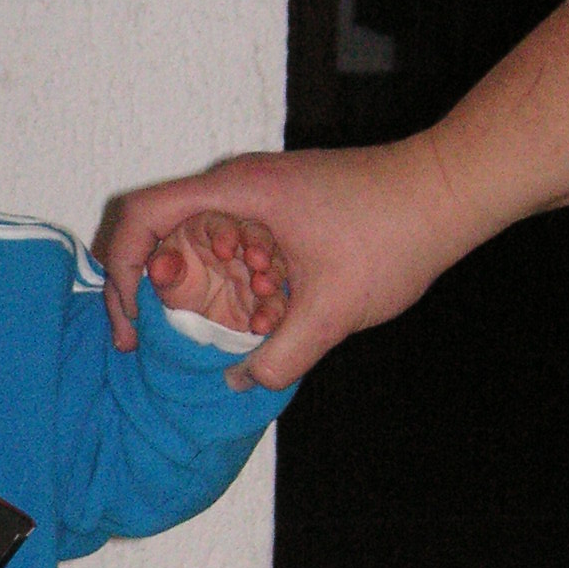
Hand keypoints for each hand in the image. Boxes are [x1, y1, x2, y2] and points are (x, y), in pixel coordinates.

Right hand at [99, 140, 467, 387]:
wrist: (449, 191)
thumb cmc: (393, 233)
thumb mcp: (333, 310)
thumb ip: (280, 357)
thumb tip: (239, 382)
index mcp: (236, 192)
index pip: (141, 219)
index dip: (119, 271)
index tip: (132, 323)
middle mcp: (238, 185)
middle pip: (163, 233)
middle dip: (163, 292)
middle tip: (169, 339)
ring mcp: (260, 192)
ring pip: (202, 243)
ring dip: (210, 291)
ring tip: (248, 324)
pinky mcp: (281, 206)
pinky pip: (234, 243)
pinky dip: (238, 281)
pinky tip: (273, 310)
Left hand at [144, 210, 288, 337]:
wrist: (189, 319)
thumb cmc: (177, 283)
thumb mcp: (166, 278)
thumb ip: (165, 271)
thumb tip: (159, 268)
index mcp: (211, 231)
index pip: (221, 225)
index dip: (225, 234)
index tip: (224, 250)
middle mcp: (240, 246)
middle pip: (257, 238)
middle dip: (260, 247)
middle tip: (258, 262)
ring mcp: (256, 270)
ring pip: (272, 267)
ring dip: (271, 277)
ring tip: (263, 288)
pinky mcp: (267, 298)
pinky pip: (276, 301)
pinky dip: (271, 312)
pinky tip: (261, 324)